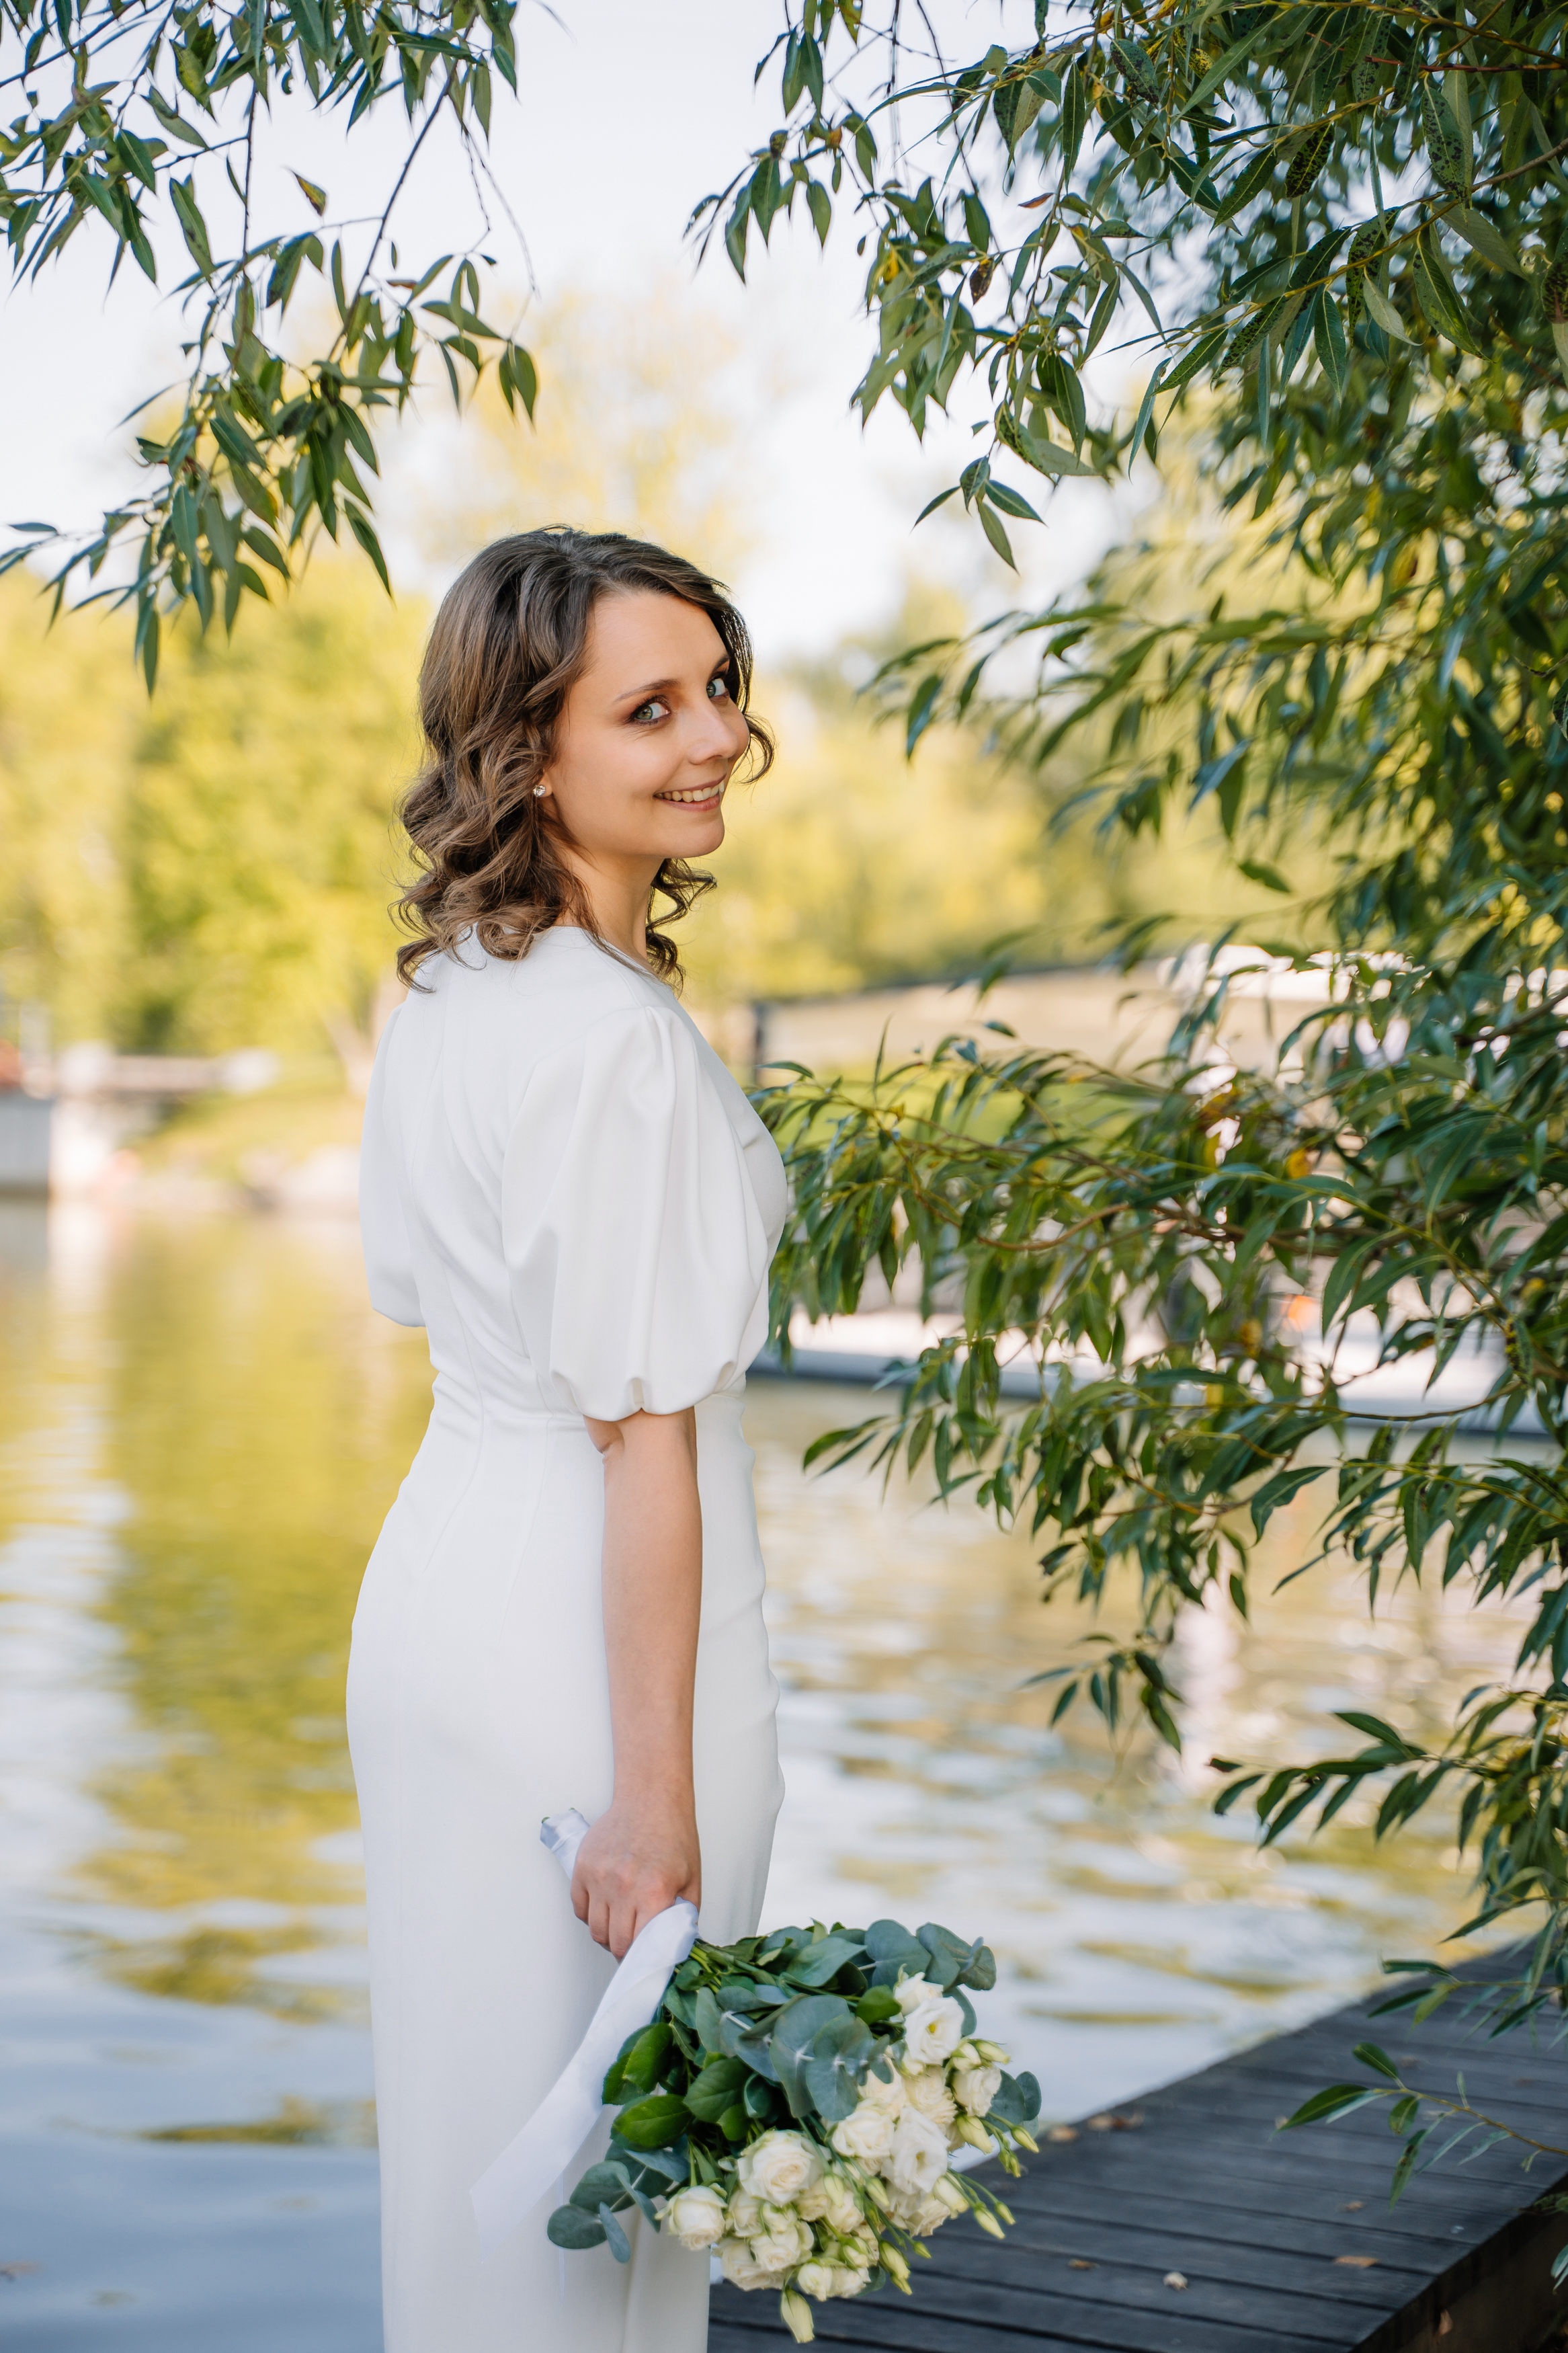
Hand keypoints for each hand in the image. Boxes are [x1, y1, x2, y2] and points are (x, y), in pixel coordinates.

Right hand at [571, 1798, 700, 1959]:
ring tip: (620, 1926)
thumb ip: (684, 1918)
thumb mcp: (692, 1880)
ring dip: (607, 1935)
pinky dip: (590, 1915)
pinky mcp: (583, 1867)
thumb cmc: (673, 1836)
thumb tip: (677, 1949)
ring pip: (595, 1929)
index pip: (639, 1947)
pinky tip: (606, 1908)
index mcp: (654, 1893)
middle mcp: (623, 1887)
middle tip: (633, 1947)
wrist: (651, 1799)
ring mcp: (599, 1877)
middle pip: (614, 1942)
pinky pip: (579, 1907)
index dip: (642, 1960)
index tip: (644, 1962)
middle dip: (624, 1951)